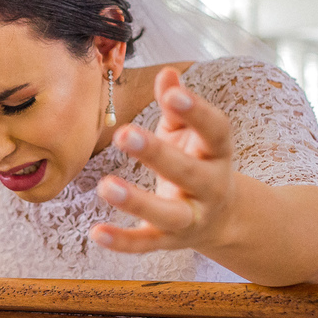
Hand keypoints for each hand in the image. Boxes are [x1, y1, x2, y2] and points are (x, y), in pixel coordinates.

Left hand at [89, 67, 235, 252]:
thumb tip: (166, 74)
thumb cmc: (195, 160)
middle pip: (189, 173)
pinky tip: (95, 233)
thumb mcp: (189, 132)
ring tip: (105, 186)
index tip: (172, 94)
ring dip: (137, 202)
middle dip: (158, 154)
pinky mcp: (169, 241)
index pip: (215, 131)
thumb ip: (177, 105)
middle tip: (125, 133)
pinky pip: (146, 243)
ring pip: (168, 215)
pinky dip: (122, 241)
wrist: (222, 218)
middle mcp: (210, 188)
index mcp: (216, 154)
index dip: (198, 111)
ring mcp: (191, 218)